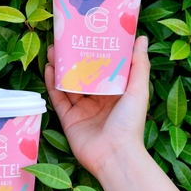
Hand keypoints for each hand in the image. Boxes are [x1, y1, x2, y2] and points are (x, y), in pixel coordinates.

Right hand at [44, 36, 150, 176]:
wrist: (114, 155)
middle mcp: (99, 100)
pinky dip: (52, 84)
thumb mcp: (138, 90)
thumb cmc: (130, 123)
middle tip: (65, 39)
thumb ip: (139, 64)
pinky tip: (49, 68)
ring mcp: (83, 110)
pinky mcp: (68, 120)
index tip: (88, 34)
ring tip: (54, 49)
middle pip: (83, 74)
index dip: (96, 52)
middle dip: (74, 58)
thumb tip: (141, 37)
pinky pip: (58, 99)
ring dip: (61, 67)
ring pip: (68, 84)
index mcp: (116, 93)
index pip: (104, 68)